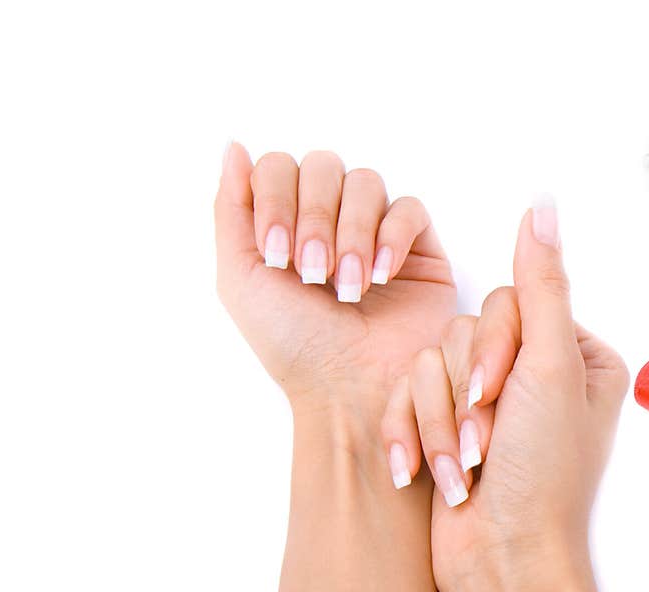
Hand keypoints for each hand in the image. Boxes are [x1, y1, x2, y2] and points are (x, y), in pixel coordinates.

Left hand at [214, 144, 455, 416]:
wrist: (350, 388)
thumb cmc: (293, 345)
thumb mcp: (240, 279)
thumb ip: (230, 210)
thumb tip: (234, 146)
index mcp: (285, 223)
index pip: (278, 167)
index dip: (274, 200)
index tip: (275, 257)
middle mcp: (329, 221)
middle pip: (323, 165)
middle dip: (313, 217)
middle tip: (311, 273)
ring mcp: (374, 231)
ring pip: (366, 182)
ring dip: (352, 233)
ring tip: (349, 287)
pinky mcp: (418, 248)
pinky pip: (409, 208)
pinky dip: (391, 237)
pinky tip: (382, 276)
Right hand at [381, 199, 629, 591]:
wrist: (501, 563)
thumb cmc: (540, 476)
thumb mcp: (549, 371)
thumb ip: (543, 286)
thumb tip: (541, 205)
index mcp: (574, 354)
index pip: (510, 303)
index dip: (491, 348)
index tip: (496, 397)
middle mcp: (531, 373)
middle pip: (463, 332)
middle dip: (462, 397)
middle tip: (484, 447)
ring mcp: (486, 403)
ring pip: (428, 366)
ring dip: (438, 425)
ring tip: (461, 474)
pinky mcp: (446, 428)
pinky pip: (406, 399)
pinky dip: (410, 436)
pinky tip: (418, 473)